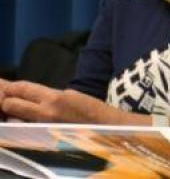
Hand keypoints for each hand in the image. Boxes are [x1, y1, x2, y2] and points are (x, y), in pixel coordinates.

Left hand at [0, 80, 120, 124]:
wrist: (106, 129)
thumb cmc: (92, 110)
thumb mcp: (72, 95)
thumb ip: (51, 96)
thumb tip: (34, 97)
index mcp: (54, 98)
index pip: (23, 89)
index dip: (9, 86)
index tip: (4, 85)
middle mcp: (45, 113)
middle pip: (11, 104)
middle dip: (6, 100)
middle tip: (6, 98)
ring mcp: (42, 127)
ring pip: (14, 118)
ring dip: (12, 113)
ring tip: (14, 109)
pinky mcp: (42, 138)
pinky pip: (24, 128)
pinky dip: (20, 123)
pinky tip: (22, 120)